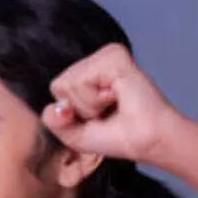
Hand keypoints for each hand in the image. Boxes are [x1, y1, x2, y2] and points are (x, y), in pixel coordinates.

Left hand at [40, 43, 184, 167]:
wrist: (144, 142)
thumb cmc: (117, 137)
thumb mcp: (73, 134)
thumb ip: (53, 121)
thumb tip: (56, 107)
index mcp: (88, 73)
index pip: (57, 88)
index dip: (71, 112)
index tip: (98, 116)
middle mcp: (96, 60)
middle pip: (59, 85)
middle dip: (79, 109)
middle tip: (107, 111)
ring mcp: (106, 55)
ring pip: (68, 83)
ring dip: (89, 105)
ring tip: (113, 103)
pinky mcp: (114, 56)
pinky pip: (81, 81)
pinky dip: (95, 99)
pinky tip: (117, 96)